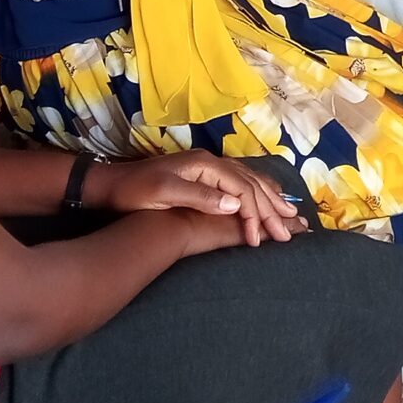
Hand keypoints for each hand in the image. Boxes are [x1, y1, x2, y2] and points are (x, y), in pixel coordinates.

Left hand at [93, 149, 301, 244]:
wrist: (111, 184)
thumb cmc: (133, 193)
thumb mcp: (164, 195)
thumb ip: (200, 197)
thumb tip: (237, 205)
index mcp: (204, 165)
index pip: (241, 189)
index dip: (255, 214)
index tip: (260, 239)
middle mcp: (211, 163)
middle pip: (251, 184)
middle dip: (271, 209)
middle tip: (289, 232)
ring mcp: (208, 168)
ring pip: (249, 181)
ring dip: (270, 199)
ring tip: (291, 214)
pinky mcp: (204, 176)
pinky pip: (241, 181)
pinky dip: (258, 191)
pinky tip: (268, 196)